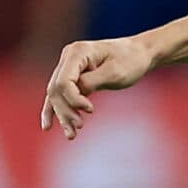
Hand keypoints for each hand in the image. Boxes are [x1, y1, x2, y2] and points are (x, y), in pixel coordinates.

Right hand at [41, 35, 161, 138]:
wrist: (140, 54)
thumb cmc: (130, 61)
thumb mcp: (115, 73)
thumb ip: (92, 82)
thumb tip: (76, 94)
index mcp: (77, 52)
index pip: (64, 81)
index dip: (73, 99)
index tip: (91, 110)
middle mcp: (68, 57)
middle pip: (56, 89)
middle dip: (65, 111)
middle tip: (80, 126)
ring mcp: (69, 66)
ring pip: (57, 95)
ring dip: (62, 115)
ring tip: (71, 135)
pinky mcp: (73, 76)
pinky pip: (61, 95)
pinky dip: (57, 110)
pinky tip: (48, 126)